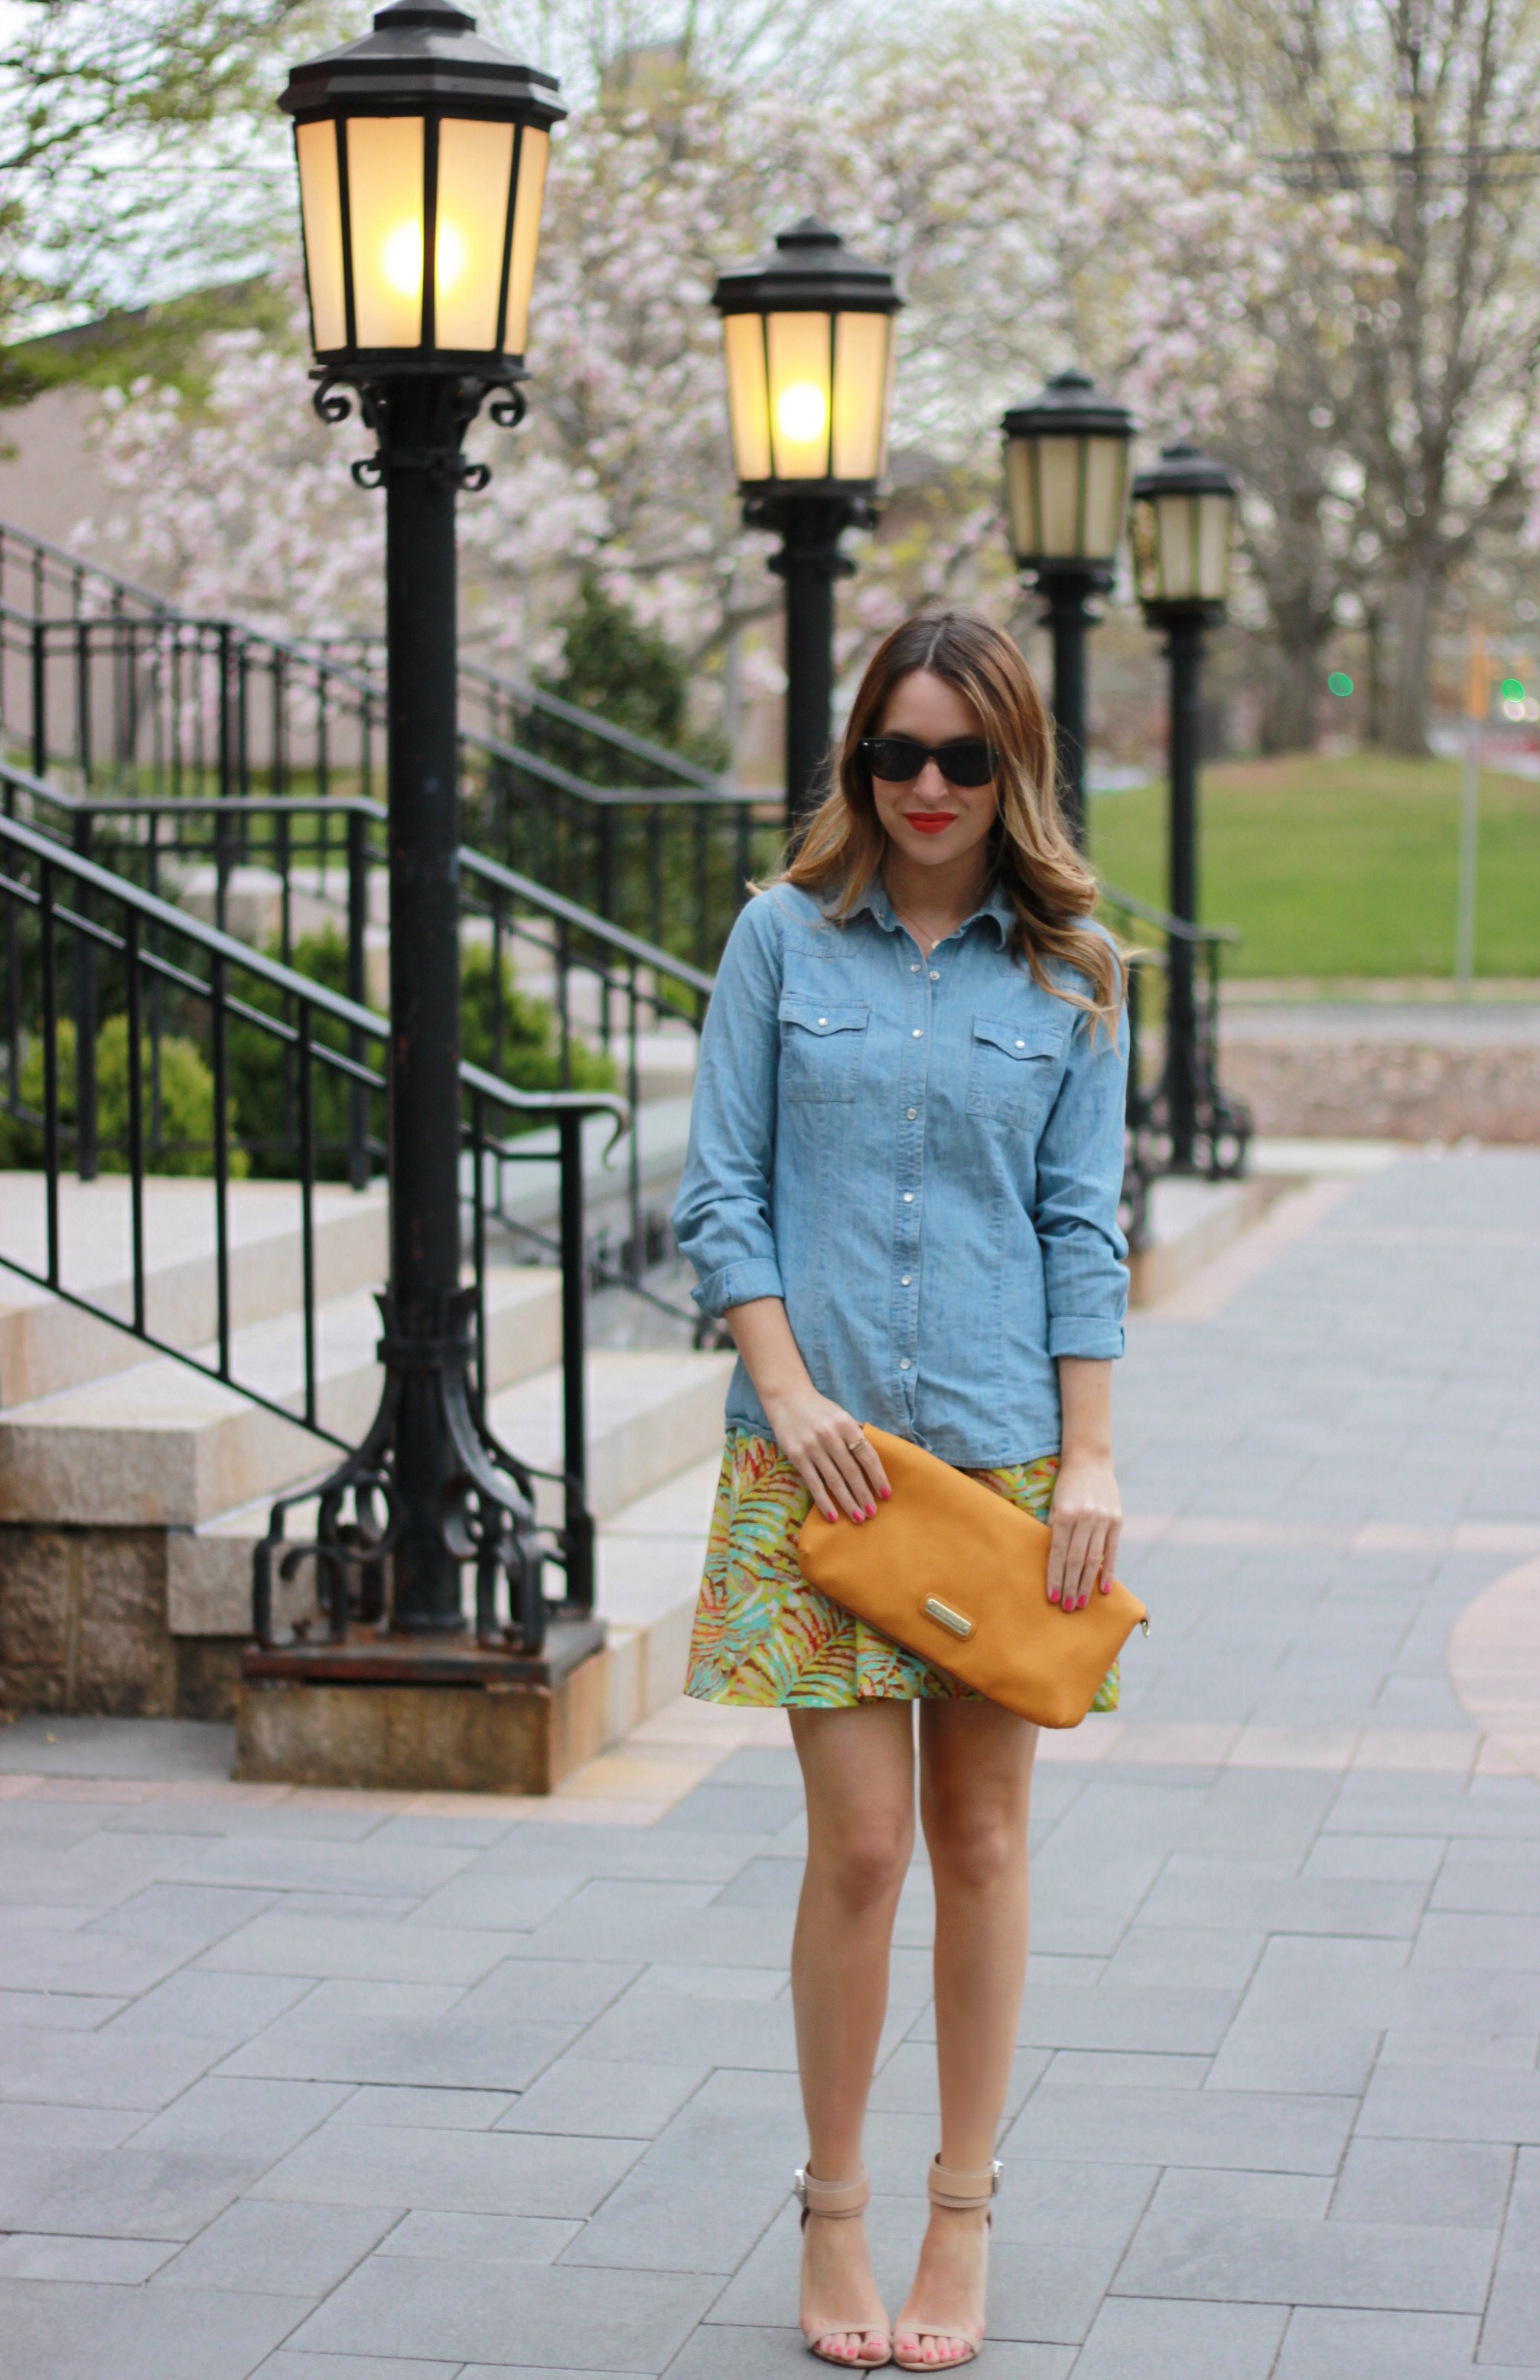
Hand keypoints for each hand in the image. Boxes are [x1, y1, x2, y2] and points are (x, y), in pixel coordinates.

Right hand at [760, 1384, 891, 1524]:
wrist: (786, 1397)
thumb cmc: (819, 1410)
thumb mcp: (841, 1416)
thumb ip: (854, 1436)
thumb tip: (872, 1463)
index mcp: (846, 1424)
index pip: (867, 1455)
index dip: (878, 1477)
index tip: (886, 1495)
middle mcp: (830, 1436)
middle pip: (851, 1471)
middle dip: (864, 1494)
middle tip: (873, 1513)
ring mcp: (812, 1447)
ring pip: (834, 1481)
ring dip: (847, 1502)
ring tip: (858, 1517)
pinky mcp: (797, 1457)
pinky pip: (813, 1484)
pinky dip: (824, 1501)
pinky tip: (832, 1516)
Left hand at [1047, 1453, 1121, 1611]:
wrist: (1089, 1460)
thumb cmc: (1066, 1486)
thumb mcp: (1055, 1504)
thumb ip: (1056, 1531)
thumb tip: (1054, 1563)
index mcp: (1065, 1514)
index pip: (1059, 1554)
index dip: (1055, 1577)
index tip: (1052, 1598)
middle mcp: (1085, 1518)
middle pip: (1076, 1560)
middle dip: (1070, 1586)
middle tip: (1067, 1608)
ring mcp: (1103, 1520)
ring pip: (1094, 1559)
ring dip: (1086, 1584)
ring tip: (1081, 1603)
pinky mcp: (1117, 1520)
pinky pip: (1112, 1551)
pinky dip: (1108, 1571)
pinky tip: (1103, 1589)